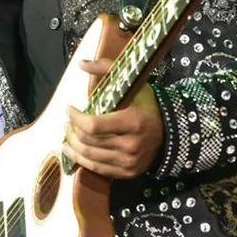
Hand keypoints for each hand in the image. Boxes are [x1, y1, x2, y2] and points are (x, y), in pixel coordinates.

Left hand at [63, 58, 163, 178]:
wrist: (169, 132)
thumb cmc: (146, 105)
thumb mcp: (132, 83)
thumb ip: (106, 69)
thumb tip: (81, 63)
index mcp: (132, 122)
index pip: (93, 125)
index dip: (76, 118)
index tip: (68, 109)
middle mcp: (131, 145)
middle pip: (89, 142)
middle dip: (72, 131)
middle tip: (67, 122)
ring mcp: (129, 162)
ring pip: (89, 157)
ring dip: (73, 146)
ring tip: (67, 135)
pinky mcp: (127, 173)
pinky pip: (97, 169)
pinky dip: (81, 160)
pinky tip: (73, 150)